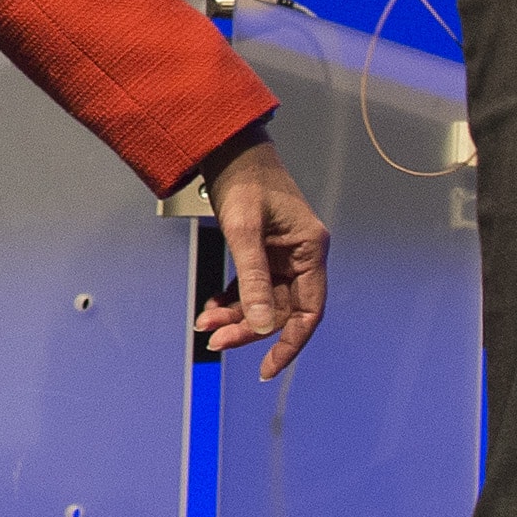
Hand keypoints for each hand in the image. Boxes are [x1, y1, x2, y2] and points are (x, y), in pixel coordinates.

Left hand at [195, 130, 330, 379]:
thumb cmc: (242, 181)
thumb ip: (252, 280)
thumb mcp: (243, 233)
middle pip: (281, 310)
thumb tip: (260, 324)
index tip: (266, 367)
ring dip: (236, 316)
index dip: (290, 343)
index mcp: (311, 250)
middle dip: (248, 328)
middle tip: (215, 340)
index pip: (309, 311)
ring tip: (206, 325)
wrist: (228, 149)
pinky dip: (232, 300)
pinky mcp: (265, 252)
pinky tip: (211, 308)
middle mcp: (302, 256)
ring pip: (263, 301)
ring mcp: (284, 255)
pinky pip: (252, 287)